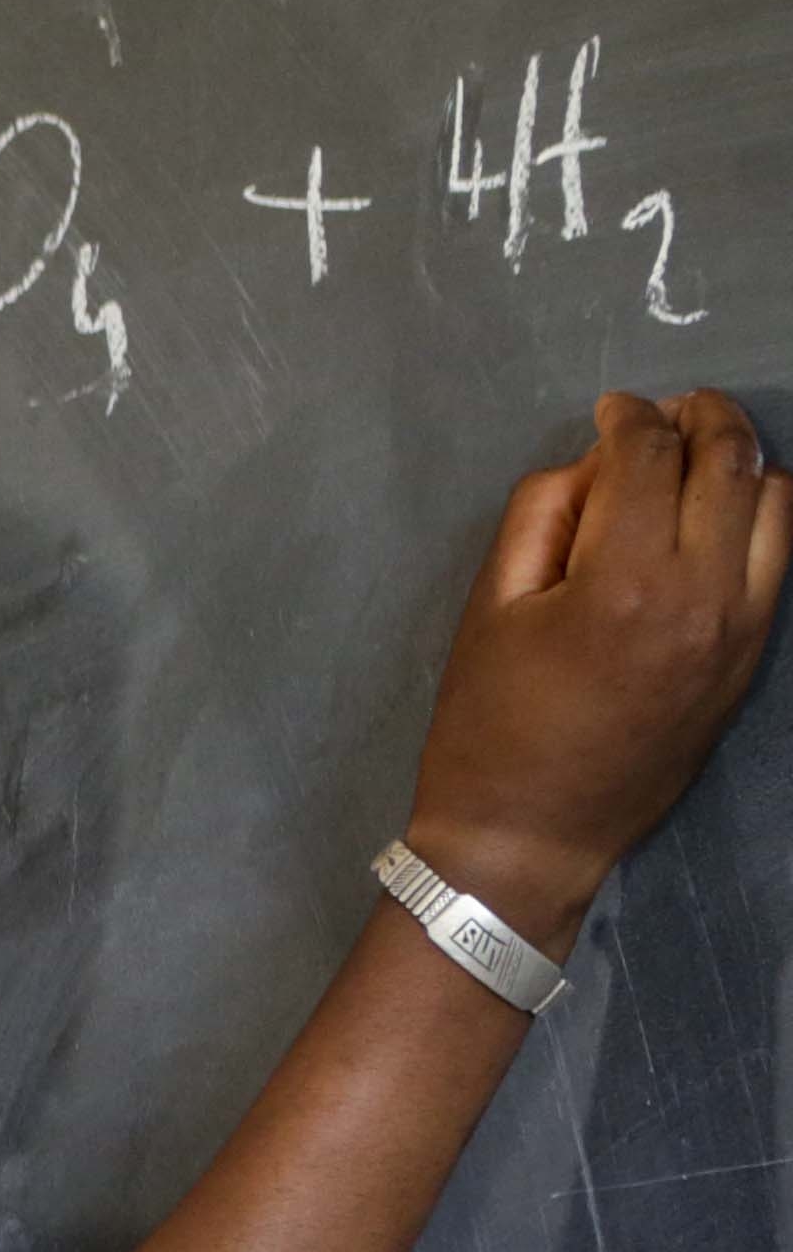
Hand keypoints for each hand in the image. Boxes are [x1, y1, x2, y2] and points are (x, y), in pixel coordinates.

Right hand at [407, 389, 792, 955]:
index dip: (627, 416)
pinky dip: (754, 519)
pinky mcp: (751, 661)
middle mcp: (702, 596)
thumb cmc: (488, 731)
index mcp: (623, 580)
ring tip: (696, 462)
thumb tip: (593, 468)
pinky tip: (714, 521)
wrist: (528, 841)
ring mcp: (739, 631)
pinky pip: (777, 559)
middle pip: (729, 460)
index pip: (648, 454)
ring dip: (738, 464)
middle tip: (665, 413)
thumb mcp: (488, 613)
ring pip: (775, 502)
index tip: (609, 410)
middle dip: (698, 418)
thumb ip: (539, 517)